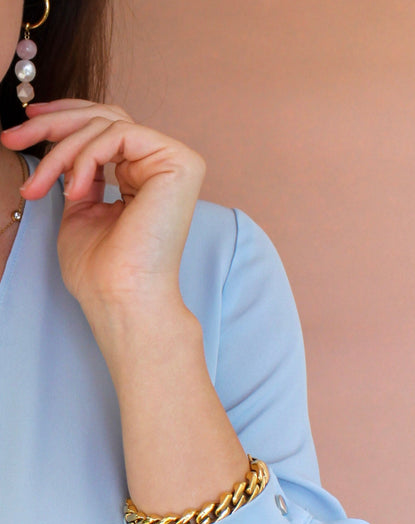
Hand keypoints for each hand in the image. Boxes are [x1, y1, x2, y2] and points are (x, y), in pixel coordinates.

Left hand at [0, 99, 205, 313]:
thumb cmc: (102, 270)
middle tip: (13, 137)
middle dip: (53, 124)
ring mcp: (175, 162)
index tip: (25, 124)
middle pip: (105, 117)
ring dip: (62, 150)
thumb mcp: (80, 208)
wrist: (120, 298)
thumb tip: (58, 139)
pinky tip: (74, 189)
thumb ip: (79, 172)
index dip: (64, 118)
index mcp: (144, 175)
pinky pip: (118, 135)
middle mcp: (163, 166)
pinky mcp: (180, 163)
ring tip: (41, 186)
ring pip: (106, 124)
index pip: (106, 128)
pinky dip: (86, 157)